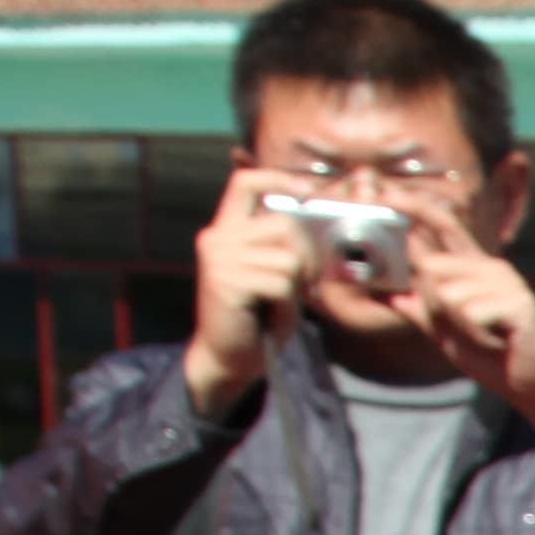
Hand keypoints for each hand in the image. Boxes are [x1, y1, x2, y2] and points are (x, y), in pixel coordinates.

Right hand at [181, 160, 304, 418]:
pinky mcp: (226, 281)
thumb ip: (284, 245)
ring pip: (288, 258)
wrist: (229, 357)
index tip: (308, 189)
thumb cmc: (259, 314)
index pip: (245, 182)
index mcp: (227, 229)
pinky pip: (281, 283)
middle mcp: (217, 237)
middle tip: (302, 283)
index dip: (277, 177)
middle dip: (307, 255)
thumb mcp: (272, 271)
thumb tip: (317, 222)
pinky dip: (286, 303)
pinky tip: (269, 312)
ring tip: (278, 301)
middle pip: (284, 224)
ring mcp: (219, 258)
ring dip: (296, 285)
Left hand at [386, 203, 534, 476]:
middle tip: (465, 328)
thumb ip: (422, 310)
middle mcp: (491, 267)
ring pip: (447, 294)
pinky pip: (469, 313)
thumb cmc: (492, 358)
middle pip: (432, 268)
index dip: (417, 207)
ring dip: (457, 325)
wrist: (534, 386)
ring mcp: (507, 282)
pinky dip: (475, 334)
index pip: (444, 226)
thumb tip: (393, 296)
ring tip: (485, 336)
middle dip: (433, 305)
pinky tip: (497, 340)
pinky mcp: (518, 302)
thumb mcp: (446, 333)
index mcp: (474, 269)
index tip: (388, 190)